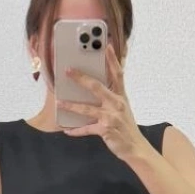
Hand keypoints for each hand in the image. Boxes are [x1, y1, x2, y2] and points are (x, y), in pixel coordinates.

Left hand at [56, 41, 145, 163]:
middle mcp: (116, 104)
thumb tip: (95, 89)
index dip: (112, 60)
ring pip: (87, 108)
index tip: (107, 46)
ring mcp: (111, 117)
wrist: (135, 148)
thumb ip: (112, 98)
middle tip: (68, 70)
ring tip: (59, 102)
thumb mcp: (123, 109)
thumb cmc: (126, 127)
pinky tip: (67, 130)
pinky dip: (76, 131)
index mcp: (121, 97)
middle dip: (81, 78)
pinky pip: (87, 129)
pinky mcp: (105, 130)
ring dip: (71, 105)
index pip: (118, 74)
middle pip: (97, 87)